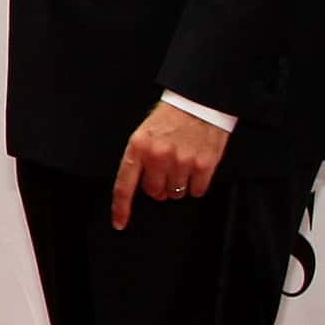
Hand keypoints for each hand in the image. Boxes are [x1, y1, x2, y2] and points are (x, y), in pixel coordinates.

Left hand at [112, 102, 229, 229]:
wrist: (200, 101)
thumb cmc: (170, 118)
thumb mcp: (144, 133)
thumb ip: (139, 159)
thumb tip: (139, 187)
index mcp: (138, 147)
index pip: (124, 185)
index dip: (121, 208)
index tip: (119, 223)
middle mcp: (158, 156)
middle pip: (154, 192)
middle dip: (158, 187)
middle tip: (165, 171)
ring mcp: (182, 161)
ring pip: (176, 193)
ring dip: (178, 185)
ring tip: (182, 165)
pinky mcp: (205, 164)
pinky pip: (197, 191)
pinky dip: (196, 185)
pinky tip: (196, 169)